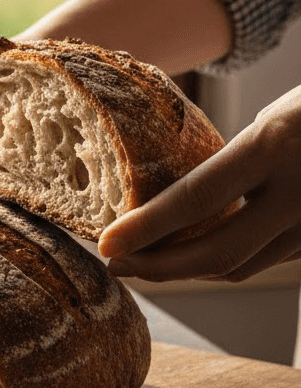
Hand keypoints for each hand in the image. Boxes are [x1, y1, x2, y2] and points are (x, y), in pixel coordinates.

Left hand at [99, 85, 300, 281]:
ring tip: (145, 260)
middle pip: (216, 252)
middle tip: (116, 264)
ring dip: (188, 269)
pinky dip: (227, 261)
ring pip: (241, 266)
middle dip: (158, 267)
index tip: (105, 244)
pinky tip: (195, 252)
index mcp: (271, 147)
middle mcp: (299, 193)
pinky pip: (269, 260)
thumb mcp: (272, 119)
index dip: (144, 229)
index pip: (193, 200)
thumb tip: (176, 203)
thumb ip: (234, 161)